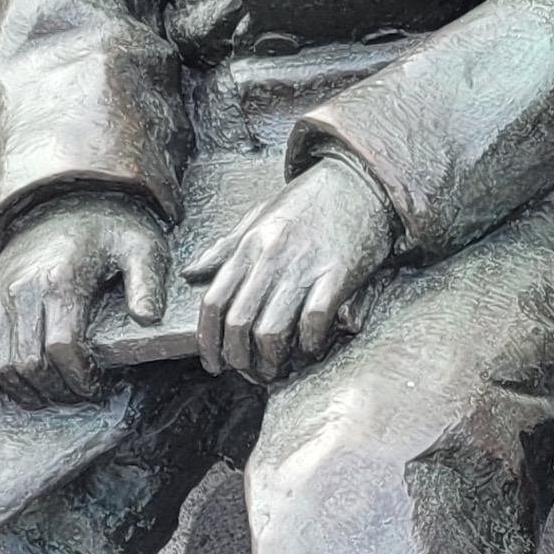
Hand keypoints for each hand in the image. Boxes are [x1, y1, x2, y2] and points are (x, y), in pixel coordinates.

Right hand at [0, 195, 170, 407]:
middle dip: (54, 391)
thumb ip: (147, 282)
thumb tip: (147, 318)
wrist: (58, 204)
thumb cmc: (105, 232)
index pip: (62, 349)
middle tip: (74, 395)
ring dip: (21, 391)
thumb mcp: (139, 247)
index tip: (95, 388)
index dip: (79, 379)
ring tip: (46, 393)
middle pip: (28, 364)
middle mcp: (20, 291)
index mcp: (61, 282)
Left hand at [186, 153, 395, 383]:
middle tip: (247, 374)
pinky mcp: (339, 273)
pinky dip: (309, 343)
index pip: (213, 302)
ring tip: (274, 371)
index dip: (208, 341)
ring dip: (270, 360)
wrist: (360, 180)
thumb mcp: (260, 215)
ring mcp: (305, 266)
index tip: (213, 363)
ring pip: (272, 329)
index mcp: (248, 246)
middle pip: (238, 323)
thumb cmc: (310, 200)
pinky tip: (310, 348)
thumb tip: (193, 272)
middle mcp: (270, 258)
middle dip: (238, 359)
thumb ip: (226, 246)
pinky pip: (315, 320)